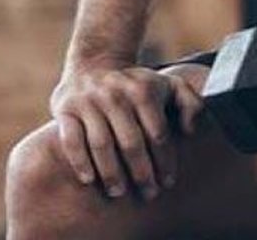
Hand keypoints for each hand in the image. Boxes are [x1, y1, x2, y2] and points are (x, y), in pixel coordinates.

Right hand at [48, 62, 205, 200]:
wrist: (94, 62)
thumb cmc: (138, 85)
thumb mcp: (170, 85)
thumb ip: (191, 104)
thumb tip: (190, 131)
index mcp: (143, 91)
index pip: (157, 134)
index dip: (165, 161)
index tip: (167, 183)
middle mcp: (115, 96)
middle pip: (131, 142)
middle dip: (141, 173)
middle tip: (147, 193)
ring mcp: (88, 102)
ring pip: (101, 144)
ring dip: (111, 172)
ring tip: (119, 192)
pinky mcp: (65, 109)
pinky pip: (71, 139)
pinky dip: (79, 161)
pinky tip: (89, 179)